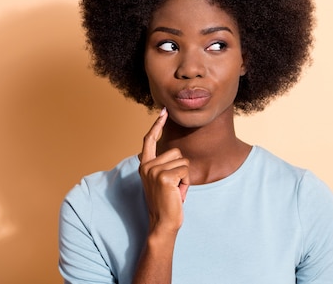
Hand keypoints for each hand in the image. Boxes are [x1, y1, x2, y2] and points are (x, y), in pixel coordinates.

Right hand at [138, 108, 189, 235]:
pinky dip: (186, 183)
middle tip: (174, 186)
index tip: (164, 111)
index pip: (149, 140)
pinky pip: (185, 171)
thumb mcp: (162, 180)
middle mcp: (147, 166)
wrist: (163, 222)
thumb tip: (174, 154)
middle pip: (176, 152)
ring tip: (175, 190)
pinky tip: (178, 194)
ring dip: (184, 177)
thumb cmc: (166, 202)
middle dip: (181, 169)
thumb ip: (163, 166)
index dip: (157, 124)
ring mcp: (154, 171)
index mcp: (145, 165)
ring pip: (183, 161)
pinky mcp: (164, 177)